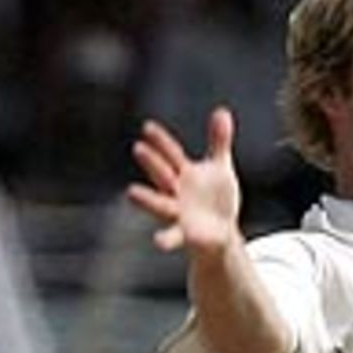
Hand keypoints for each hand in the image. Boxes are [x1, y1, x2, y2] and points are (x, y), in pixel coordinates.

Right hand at [127, 106, 241, 253]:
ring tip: (130, 192)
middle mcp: (176, 193)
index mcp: (183, 174)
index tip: (147, 127)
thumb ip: (218, 142)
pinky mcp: (186, 235)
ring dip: (147, 199)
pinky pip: (175, 236)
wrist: (219, 234)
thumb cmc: (215, 198)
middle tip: (138, 148)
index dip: (160, 141)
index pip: (171, 154)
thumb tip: (222, 111)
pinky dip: (167, 238)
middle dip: (152, 163)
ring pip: (160, 205)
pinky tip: (158, 242)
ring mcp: (179, 214)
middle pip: (163, 175)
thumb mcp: (219, 167)